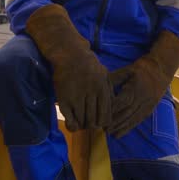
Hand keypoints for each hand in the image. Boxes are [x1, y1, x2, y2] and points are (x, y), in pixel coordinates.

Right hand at [25, 4, 112, 130]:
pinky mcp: (64, 99)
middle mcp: (91, 95)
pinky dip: (72, 125)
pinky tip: (72, 124)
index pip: (106, 116)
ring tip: (81, 122)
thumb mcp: (104, 74)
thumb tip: (114, 106)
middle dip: (92, 125)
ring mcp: (77, 98)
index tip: (100, 123)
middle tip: (89, 123)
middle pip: (94, 121)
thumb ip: (109, 90)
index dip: (103, 123)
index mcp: (102, 89)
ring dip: (82, 124)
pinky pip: (70, 119)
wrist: (69, 54)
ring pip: (83, 121)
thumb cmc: (88, 64)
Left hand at [106, 30, 178, 137]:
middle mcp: (142, 97)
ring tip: (113, 134)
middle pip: (127, 112)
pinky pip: (141, 118)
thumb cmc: (143, 67)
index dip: (112, 110)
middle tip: (105, 130)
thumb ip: (116, 77)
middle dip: (116, 122)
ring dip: (123, 127)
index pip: (122, 101)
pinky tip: (125, 131)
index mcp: (135, 87)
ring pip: (134, 117)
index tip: (102, 116)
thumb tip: (102, 84)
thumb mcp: (129, 69)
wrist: (162, 67)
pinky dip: (132, 125)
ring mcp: (148, 103)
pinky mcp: (152, 106)